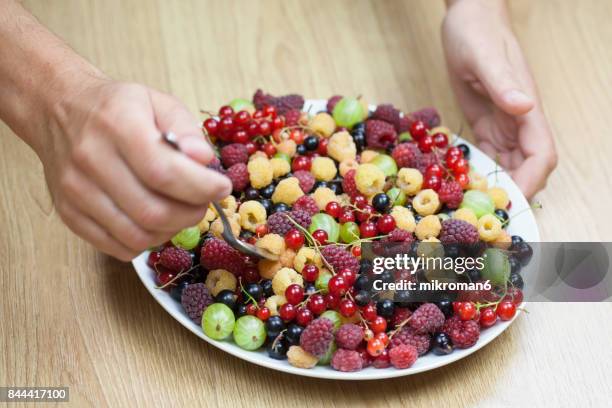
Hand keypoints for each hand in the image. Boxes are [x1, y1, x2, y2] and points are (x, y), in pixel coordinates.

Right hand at [38, 77, 230, 260]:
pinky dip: (146, 242)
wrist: (59, 109)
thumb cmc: (117, 107)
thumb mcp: (158, 102)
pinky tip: (156, 222)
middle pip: (152, 211)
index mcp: (117, 125)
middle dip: (191, 213)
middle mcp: (90, 160)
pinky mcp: (69, 213)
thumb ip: (186, 129)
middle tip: (203, 202)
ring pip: (136, 235)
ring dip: (171, 231)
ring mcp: (75, 191)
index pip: (164, 172)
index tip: (222, 187)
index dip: (201, 187)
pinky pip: (117, 247)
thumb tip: (205, 161)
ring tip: (181, 211)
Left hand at [442, 0, 556, 198]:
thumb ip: (504, 84)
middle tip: (485, 215)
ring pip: (508, 166)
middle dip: (513, 193)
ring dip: (495, 187)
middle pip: (527, 168)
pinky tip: (462, 184)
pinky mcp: (485, 123)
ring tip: (470, 207)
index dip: (531, 181)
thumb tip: (525, 107)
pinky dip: (479, 172)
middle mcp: (518, 122)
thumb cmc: (477, 32)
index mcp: (526, 109)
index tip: (511, 202)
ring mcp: (503, 124)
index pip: (541, 155)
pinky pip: (488, 155)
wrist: (466, 18)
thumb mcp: (486, 57)